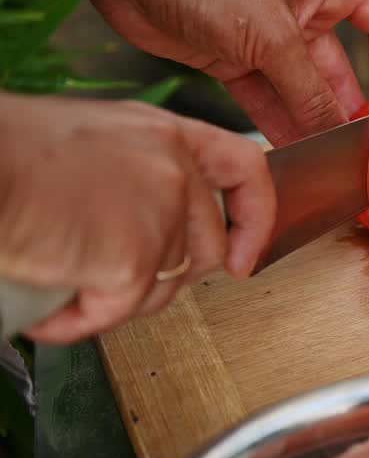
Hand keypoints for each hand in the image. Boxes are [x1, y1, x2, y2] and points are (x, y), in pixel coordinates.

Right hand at [0, 93, 274, 342]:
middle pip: (206, 248)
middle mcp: (173, 172)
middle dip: (164, 276)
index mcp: (166, 135)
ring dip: (119, 300)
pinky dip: (81, 322)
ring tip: (67, 283)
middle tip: (113, 277)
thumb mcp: (93, 141)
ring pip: (166, 288)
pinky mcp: (132, 261)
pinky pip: (119, 312)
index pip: (244, 169)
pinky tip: (51, 313)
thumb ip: (136, 171)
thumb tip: (148, 216)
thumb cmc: (11, 152)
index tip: (244, 254)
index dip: (255, 218)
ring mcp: (159, 217)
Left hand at [80, 0, 368, 145]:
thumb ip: (311, 91)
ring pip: (302, 91)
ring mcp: (264, 40)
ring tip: (328, 160)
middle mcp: (298, 13)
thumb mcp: (274, 38)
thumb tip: (338, 131)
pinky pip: (267, 101)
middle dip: (351, 108)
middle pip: (341, 68)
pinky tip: (289, 151)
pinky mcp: (231, 61)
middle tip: (364, 147)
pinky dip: (278, 126)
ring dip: (313, 125)